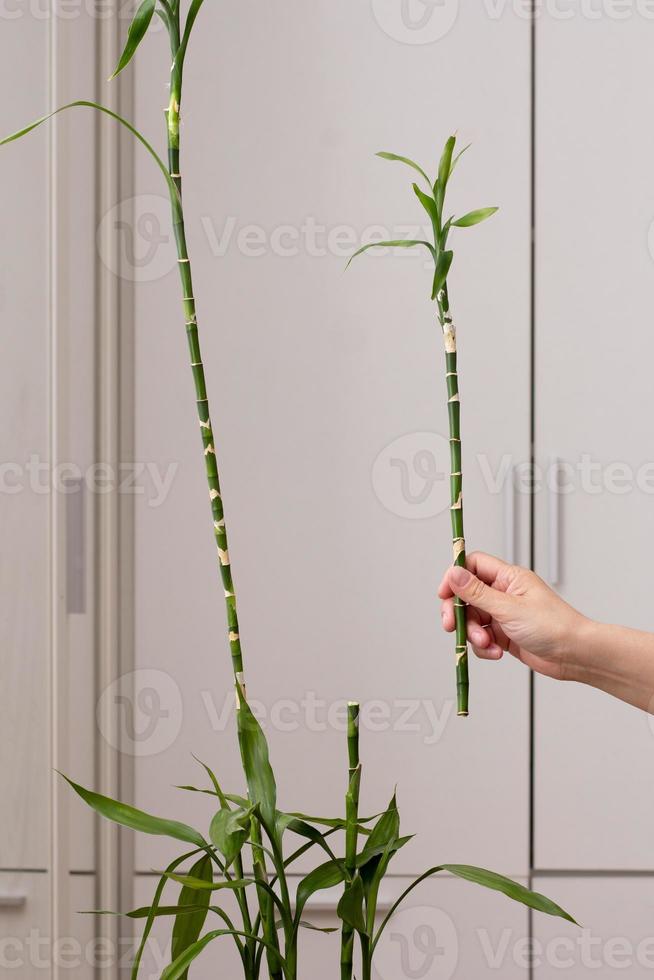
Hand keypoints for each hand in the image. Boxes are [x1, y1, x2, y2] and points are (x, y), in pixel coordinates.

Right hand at [438, 552, 588, 680]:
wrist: (575, 655)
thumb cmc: (553, 626)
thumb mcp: (509, 608)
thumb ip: (477, 592)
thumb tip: (454, 573)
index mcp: (509, 578)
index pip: (473, 565)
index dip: (455, 577)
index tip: (444, 594)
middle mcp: (504, 593)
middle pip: (467, 596)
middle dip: (458, 612)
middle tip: (451, 626)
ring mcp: (504, 615)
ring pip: (473, 620)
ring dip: (474, 634)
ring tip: (488, 643)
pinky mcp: (505, 635)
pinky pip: (482, 638)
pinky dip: (484, 647)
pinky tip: (497, 652)